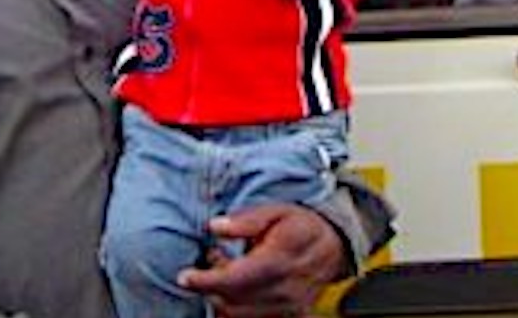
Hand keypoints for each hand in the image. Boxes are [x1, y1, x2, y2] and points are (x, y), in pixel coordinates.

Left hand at [178, 204, 347, 317]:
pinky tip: (235, 291)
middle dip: (211, 287)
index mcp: (279, 258)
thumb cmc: (302, 225)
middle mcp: (284, 288)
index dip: (205, 281)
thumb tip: (215, 226)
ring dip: (222, 299)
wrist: (333, 245)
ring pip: (240, 315)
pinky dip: (236, 310)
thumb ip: (245, 220)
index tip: (184, 276)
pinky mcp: (289, 316)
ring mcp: (288, 306)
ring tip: (225, 272)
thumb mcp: (275, 211)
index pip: (234, 278)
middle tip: (210, 262)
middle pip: (233, 301)